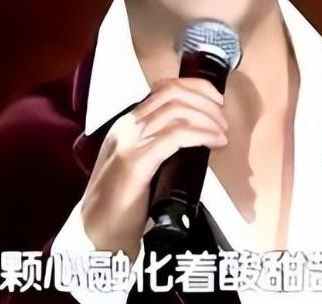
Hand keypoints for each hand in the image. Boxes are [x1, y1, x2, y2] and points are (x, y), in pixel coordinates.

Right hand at [79, 77, 228, 259]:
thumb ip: (160, 144)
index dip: (197, 88)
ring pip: (177, 111)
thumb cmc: (122, 202)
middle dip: (207, 103)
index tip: (217, 102)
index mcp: (128, 124)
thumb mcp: (141, 163)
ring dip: (207, 118)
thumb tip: (197, 134)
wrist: (97, 232)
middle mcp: (127, 126)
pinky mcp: (136, 162)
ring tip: (221, 133)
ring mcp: (130, 142)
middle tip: (223, 121)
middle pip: (174, 95)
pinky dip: (201, 135)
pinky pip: (176, 136)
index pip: (165, 89)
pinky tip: (214, 143)